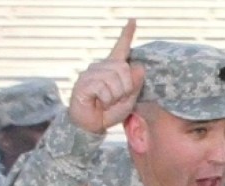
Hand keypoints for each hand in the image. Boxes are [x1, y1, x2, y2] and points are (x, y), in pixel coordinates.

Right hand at [69, 19, 145, 133]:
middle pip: (124, 68)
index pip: (121, 48)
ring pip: (114, 79)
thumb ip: (135, 86)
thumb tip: (140, 67)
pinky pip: (103, 88)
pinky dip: (106, 100)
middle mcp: (101, 66)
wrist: (90, 126)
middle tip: (117, 100)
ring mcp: (91, 73)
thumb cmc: (107, 113)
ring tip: (106, 102)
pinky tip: (99, 103)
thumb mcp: (128, 101)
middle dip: (126, 89)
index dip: (127, 34)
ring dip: (115, 96)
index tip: (133, 21)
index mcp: (113, 69)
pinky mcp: (84, 82)